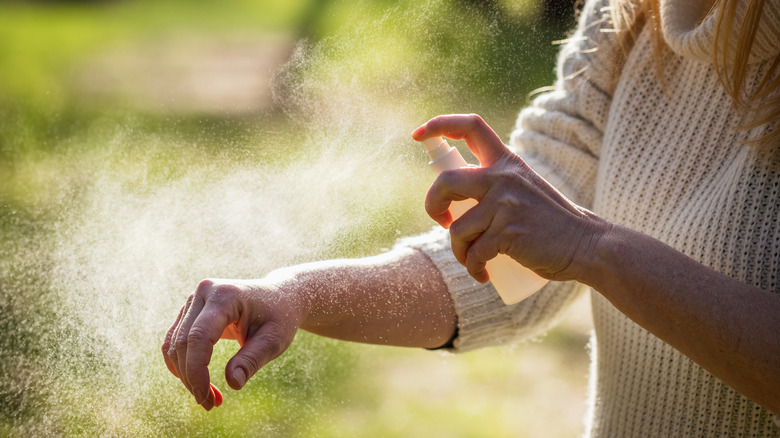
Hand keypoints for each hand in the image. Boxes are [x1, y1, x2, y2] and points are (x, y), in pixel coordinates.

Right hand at [162, 277, 306, 409]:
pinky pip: (175, 341)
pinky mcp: (191, 310)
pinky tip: (198, 384)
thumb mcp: (274, 340)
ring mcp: (195, 300)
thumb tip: (232, 383)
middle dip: (192, 378)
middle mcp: (205, 292)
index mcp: (225, 295)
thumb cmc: (279, 317)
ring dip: (186, 375)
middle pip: (183, 342)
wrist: (281, 297)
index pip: (199, 337)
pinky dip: (183, 365)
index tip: (205, 398)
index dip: (197, 370)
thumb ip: (251, 360)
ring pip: (175, 344)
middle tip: (210, 405)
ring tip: (209, 398)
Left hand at [412, 114, 608, 282]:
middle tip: (443, 221)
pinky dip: (473, 268)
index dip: (439, 125)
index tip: (418, 135)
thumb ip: (496, 186)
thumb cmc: (550, 224)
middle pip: (446, 181)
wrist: (587, 246)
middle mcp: (504, 177)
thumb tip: (454, 200)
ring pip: (458, 228)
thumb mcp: (524, 189)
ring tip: (473, 260)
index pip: (471, 127)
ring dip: (459, 251)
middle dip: (433, 204)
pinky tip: (483, 275)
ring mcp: (506, 204)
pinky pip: (474, 253)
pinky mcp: (508, 232)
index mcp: (507, 162)